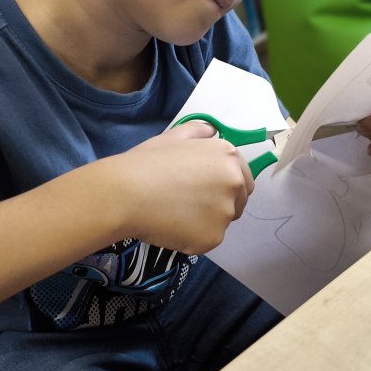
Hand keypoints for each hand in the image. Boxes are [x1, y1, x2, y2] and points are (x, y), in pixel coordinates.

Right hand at [109, 121, 253, 254]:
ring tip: (175, 214)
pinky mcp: (213, 237)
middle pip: (239, 202)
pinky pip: (207, 239)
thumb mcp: (174, 136)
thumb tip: (211, 131)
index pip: (244, 178)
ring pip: (221, 222)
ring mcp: (225, 212)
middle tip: (189, 204)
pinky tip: (171, 227)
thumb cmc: (147, 162)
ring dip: (205, 221)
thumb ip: (199, 132)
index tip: (206, 190)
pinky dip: (193, 237)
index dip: (226, 185)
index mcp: (228, 156)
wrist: (126, 193)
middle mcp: (234, 182)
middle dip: (220, 204)